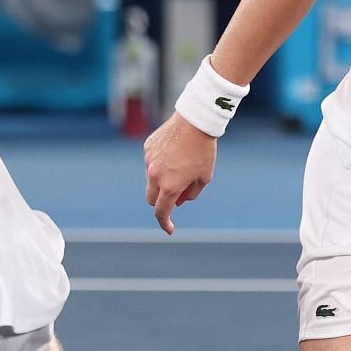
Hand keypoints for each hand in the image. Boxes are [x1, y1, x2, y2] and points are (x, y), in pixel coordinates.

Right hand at [143, 113, 217, 234]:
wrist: (195, 121)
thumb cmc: (203, 150)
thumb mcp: (203, 177)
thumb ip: (190, 194)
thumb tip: (179, 202)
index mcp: (170, 186)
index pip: (161, 211)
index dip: (165, 222)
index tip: (169, 228)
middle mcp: (155, 175)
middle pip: (151, 198)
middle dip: (161, 200)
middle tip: (176, 194)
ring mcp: (149, 161)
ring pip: (151, 179)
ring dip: (162, 179)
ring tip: (181, 163)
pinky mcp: (147, 148)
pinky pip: (151, 162)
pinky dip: (160, 164)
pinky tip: (174, 152)